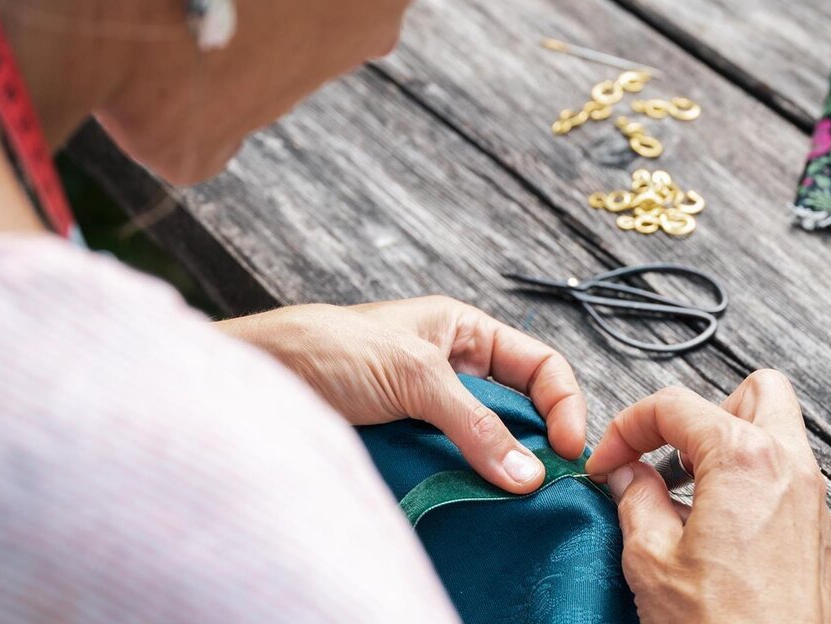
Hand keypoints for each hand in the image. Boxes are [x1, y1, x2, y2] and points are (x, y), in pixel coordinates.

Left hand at [217, 296, 585, 493]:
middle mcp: (452, 368)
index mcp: (463, 331)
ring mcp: (428, 409)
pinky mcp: (406, 444)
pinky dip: (461, 485)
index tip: (568, 447)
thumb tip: (526, 471)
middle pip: (518, 409)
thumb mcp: (414, 375)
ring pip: (484, 443)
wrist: (262, 378)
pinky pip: (449, 467)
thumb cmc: (328, 348)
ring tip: (509, 496)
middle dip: (535, 443)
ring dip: (497, 470)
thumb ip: (473, 423)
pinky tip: (467, 500)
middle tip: (546, 481)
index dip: (562, 403)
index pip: (537, 366)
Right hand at [586, 370, 830, 623]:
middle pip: (751, 391)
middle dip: (701, 412)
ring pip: (775, 428)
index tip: (608, 463)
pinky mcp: (815, 528)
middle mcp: (789, 466)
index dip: (626, 428)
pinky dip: (748, 477)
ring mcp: (810, 497)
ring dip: (726, 442)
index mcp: (745, 459)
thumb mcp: (651, 558)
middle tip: (665, 453)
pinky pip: (784, 472)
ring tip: (686, 488)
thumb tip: (626, 475)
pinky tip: (713, 521)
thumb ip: (634, 499)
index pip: (675, 405)